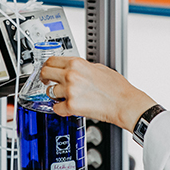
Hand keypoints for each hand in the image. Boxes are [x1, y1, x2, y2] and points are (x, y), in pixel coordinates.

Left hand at [41, 57, 156, 131]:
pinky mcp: (71, 106)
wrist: (125, 103)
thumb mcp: (98, 68)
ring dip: (55, 95)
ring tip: (64, 97)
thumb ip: (81, 67)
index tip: (47, 69)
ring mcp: (70, 90)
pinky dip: (59, 109)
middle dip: (44, 78)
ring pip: (49, 91)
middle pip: (45, 73)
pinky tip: (65, 107)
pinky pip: (55, 107)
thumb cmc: (117, 88)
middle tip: (47, 82)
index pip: (51, 60)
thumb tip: (72, 68)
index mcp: (77, 63)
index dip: (47, 65)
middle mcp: (71, 75)